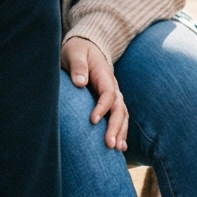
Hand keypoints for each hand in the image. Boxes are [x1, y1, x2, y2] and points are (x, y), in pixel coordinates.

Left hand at [63, 34, 127, 151]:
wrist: (86, 47)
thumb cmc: (77, 50)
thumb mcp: (74, 53)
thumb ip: (78, 66)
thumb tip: (80, 82)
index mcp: (104, 76)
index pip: (108, 94)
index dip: (102, 108)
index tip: (93, 120)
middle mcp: (112, 87)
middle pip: (119, 109)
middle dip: (116, 127)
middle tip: (110, 144)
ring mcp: (113, 95)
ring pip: (122, 115)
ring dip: (121, 132)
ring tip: (117, 149)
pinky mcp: (110, 102)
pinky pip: (118, 117)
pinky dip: (120, 131)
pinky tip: (120, 147)